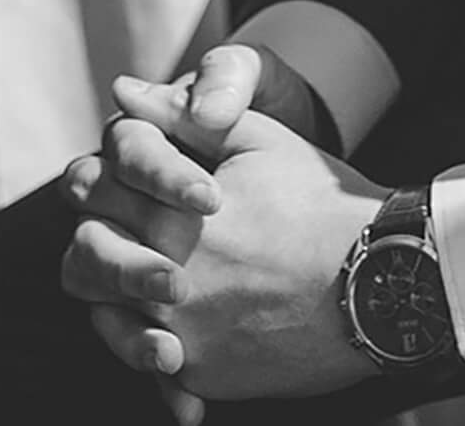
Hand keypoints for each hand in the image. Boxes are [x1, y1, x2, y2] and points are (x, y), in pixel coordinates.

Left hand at [64, 89, 383, 406]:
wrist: (379, 277)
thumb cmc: (321, 202)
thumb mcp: (259, 140)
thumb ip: (184, 116)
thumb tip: (124, 90)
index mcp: (176, 215)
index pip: (97, 193)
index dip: (98, 178)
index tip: (112, 177)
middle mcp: (168, 279)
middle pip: (85, 257)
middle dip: (94, 233)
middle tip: (115, 224)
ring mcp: (183, 332)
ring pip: (104, 316)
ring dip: (110, 290)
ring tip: (140, 272)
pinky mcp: (204, 373)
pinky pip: (149, 366)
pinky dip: (147, 347)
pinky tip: (165, 328)